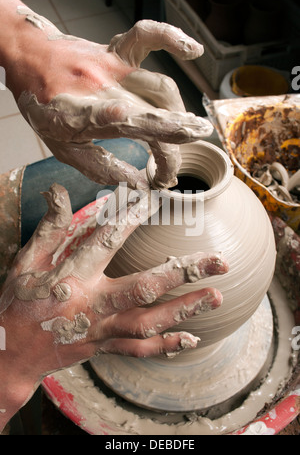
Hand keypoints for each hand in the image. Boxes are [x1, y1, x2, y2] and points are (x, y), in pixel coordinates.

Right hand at [0, 184, 227, 428]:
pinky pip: (140, 350)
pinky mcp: (105, 347)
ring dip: (185, 310)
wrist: (12, 354)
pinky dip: (167, 345)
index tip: (154, 201)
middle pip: (145, 288)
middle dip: (184, 274)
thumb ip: (48, 227)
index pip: (107, 241)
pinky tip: (192, 338)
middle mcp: (93, 305)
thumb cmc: (19, 303)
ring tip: (217, 296)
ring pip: (150, 323)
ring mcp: (102, 330)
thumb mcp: (26, 261)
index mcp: (73, 278)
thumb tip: (57, 191)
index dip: (131, 219)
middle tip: (219, 262)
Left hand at [11, 8, 212, 188]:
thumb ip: (100, 167)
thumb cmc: (42, 104)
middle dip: (173, 146)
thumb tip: (138, 183)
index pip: (133, 127)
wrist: (26, 56)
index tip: (170, 174)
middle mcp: (103, 87)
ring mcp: (112, 66)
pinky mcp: (116, 50)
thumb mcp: (62, 147)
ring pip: (161, 87)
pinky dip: (171, 39)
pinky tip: (192, 51)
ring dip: (179, 116)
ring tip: (183, 136)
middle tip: (169, 172)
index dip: (161, 148)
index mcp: (84, 112)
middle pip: (157, 112)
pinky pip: (147, 37)